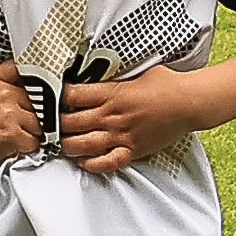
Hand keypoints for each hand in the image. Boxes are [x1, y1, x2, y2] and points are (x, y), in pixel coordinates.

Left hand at [43, 71, 205, 181]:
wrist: (189, 103)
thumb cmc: (165, 84)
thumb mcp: (134, 72)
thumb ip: (111, 77)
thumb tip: (93, 71)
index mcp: (111, 93)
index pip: (70, 95)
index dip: (54, 98)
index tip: (47, 98)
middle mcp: (112, 115)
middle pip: (69, 122)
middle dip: (54, 125)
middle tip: (46, 125)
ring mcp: (121, 135)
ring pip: (82, 145)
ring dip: (66, 145)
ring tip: (59, 142)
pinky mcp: (132, 150)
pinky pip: (106, 163)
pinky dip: (91, 164)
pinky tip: (83, 160)